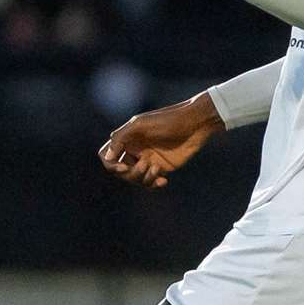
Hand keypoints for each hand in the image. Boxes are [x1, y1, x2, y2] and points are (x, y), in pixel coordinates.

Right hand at [97, 94, 224, 188]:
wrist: (196, 124)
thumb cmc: (169, 120)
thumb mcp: (141, 124)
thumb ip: (121, 138)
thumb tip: (108, 157)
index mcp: (127, 138)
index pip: (107, 155)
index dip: (111, 164)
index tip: (123, 167)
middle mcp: (135, 150)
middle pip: (120, 171)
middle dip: (131, 172)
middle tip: (146, 164)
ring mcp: (148, 159)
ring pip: (135, 179)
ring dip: (144, 178)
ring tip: (158, 169)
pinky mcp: (162, 167)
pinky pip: (150, 182)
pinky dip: (153, 184)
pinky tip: (164, 181)